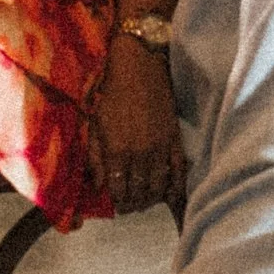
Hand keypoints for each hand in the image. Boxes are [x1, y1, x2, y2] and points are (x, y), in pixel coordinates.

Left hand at [87, 33, 180, 212]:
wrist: (138, 67)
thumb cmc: (111, 94)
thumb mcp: (95, 124)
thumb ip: (96, 158)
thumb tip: (98, 187)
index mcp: (116, 150)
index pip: (118, 188)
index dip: (118, 200)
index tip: (117, 204)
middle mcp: (139, 153)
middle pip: (138, 190)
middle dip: (133, 202)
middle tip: (130, 206)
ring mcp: (159, 147)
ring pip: (158, 185)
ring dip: (151, 198)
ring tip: (145, 200)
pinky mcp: (175, 139)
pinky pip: (178, 170)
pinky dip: (175, 186)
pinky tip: (170, 195)